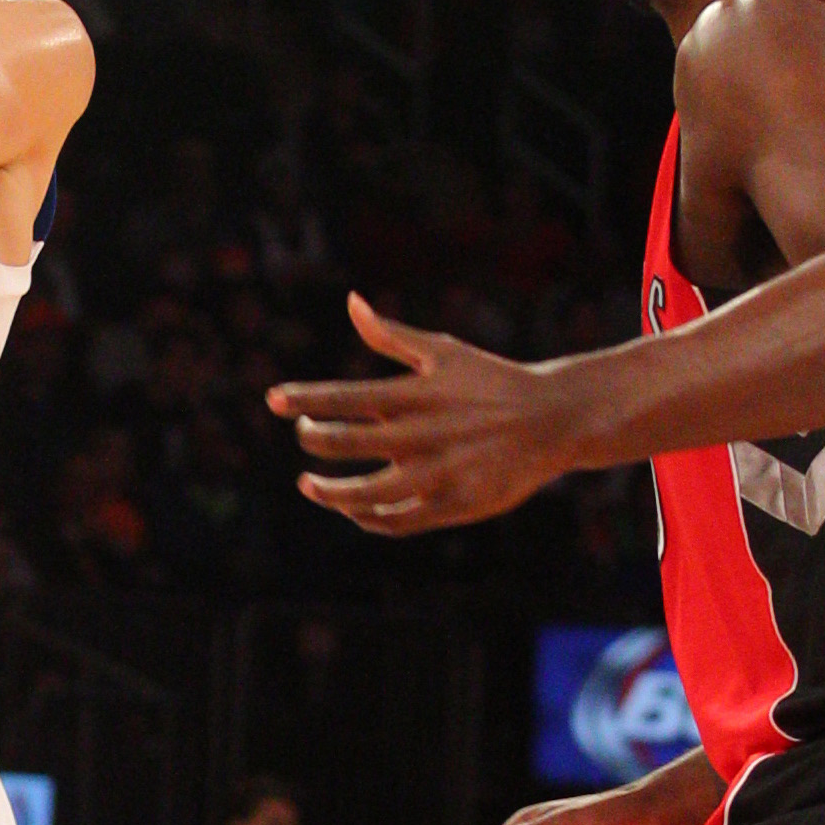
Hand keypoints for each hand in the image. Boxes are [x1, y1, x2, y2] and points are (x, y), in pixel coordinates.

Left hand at [268, 295, 582, 535]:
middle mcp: (419, 436)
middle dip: (312, 439)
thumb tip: (352, 303)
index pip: (341, 397)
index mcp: (414, 395)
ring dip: (328, 493)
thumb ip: (392, 336)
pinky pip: (397, 521)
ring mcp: (435, 475)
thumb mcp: (444, 351)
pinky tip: (351, 509)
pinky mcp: (451, 506)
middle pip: (342, 444)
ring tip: (309, 485)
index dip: (301, 399)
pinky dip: (367, 518)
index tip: (272, 398)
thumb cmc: (492, 380)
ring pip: (363, 494)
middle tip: (304, 433)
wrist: (553, 420)